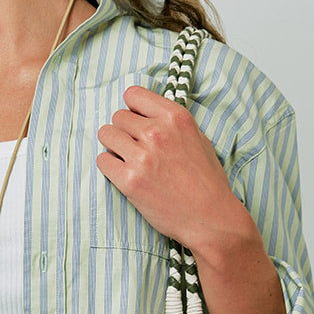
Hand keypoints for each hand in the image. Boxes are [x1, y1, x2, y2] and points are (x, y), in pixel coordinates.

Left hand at [97, 86, 287, 313]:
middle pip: (117, 116)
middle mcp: (157, 132)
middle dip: (124, 131)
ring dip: (114, 147)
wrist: (211, 219)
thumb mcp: (198, 138)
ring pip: (106, 135)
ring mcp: (142, 157)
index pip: (133, 94)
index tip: (137, 120)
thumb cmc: (207, 181)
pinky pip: (102, 161)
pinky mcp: (129, 181)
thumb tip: (144, 111)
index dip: (133, 108)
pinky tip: (124, 174)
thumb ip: (171, 122)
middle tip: (136, 149)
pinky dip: (109, 167)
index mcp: (175, 117)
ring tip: (128, 160)